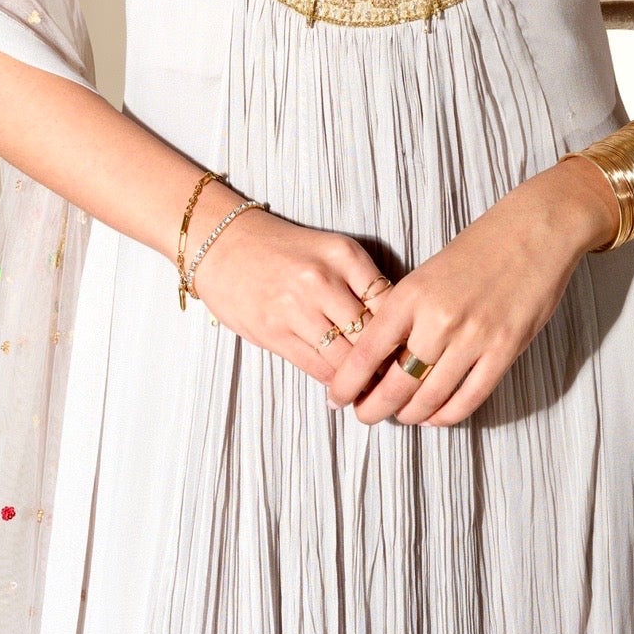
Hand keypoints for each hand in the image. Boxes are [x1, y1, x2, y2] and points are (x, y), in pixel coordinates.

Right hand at [187, 201, 392, 385]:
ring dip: (360, 378)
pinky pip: (316, 367)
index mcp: (344, 255)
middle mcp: (322, 279)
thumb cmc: (285, 251)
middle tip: (397, 377)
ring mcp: (296, 308)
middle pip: (370, 334)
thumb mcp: (331, 252)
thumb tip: (394, 325)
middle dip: (385, 360)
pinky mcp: (273, 333)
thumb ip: (361, 282)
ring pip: (345, 358)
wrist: (226, 246)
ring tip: (372, 388)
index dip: (402, 330)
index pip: (389, 302)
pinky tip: (341, 386)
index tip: (408, 348)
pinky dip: (333, 380)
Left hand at [323, 158, 618, 427]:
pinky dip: (447, 416)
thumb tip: (383, 358)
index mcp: (412, 294)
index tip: (337, 399)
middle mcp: (439, 319)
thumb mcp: (430, 272)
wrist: (536, 229)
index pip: (367, 353)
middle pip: (395, 385)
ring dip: (410, 415)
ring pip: (429, 399)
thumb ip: (408, 313)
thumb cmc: (481, 246)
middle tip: (367, 415)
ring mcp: (474, 338)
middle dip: (374, 409)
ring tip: (402, 416)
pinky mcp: (505, 351)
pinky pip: (469, 399)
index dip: (347, 384)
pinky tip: (436, 415)